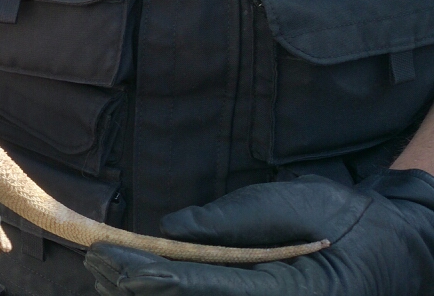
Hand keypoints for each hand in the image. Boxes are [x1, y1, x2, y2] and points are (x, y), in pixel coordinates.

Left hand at [84, 172, 433, 295]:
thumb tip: (171, 228)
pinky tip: (144, 281)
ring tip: (107, 272)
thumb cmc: (348, 219)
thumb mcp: (294, 203)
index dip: (148, 273)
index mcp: (284, 291)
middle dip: (137, 287)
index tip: (109, 258)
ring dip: (148, 293)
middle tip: (95, 263)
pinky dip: (175, 291)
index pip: (200, 287)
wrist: (395, 248)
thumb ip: (231, 220)